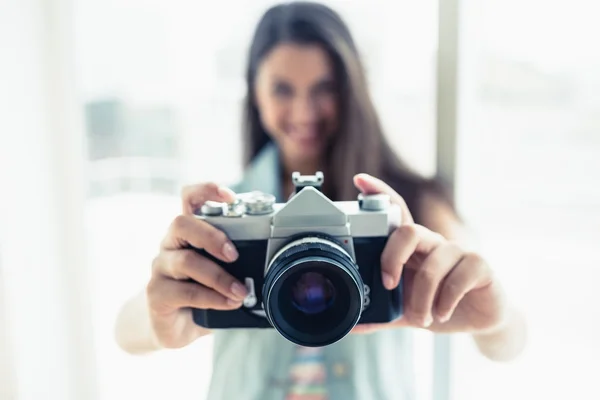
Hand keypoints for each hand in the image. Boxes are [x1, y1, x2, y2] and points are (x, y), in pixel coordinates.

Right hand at [145, 183, 247, 348]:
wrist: (177, 329)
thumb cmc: (204, 293)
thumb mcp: (223, 272)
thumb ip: (237, 262)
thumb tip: (270, 262)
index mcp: (188, 232)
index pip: (189, 199)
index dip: (206, 191)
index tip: (230, 197)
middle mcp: (170, 244)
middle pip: (181, 224)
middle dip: (212, 236)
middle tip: (234, 255)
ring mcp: (160, 268)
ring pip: (186, 261)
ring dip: (219, 277)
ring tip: (241, 292)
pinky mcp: (157, 293)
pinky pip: (185, 291)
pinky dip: (212, 298)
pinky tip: (229, 303)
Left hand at [351, 174, 506, 334]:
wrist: (478, 321)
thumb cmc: (439, 305)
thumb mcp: (405, 312)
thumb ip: (380, 316)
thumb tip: (350, 326)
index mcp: (413, 248)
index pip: (397, 213)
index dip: (380, 193)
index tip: (359, 181)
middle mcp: (433, 243)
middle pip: (409, 232)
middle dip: (392, 259)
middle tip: (388, 286)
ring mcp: (458, 251)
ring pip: (432, 266)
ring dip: (422, 299)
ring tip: (423, 318)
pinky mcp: (480, 265)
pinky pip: (457, 278)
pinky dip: (445, 301)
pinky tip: (443, 313)